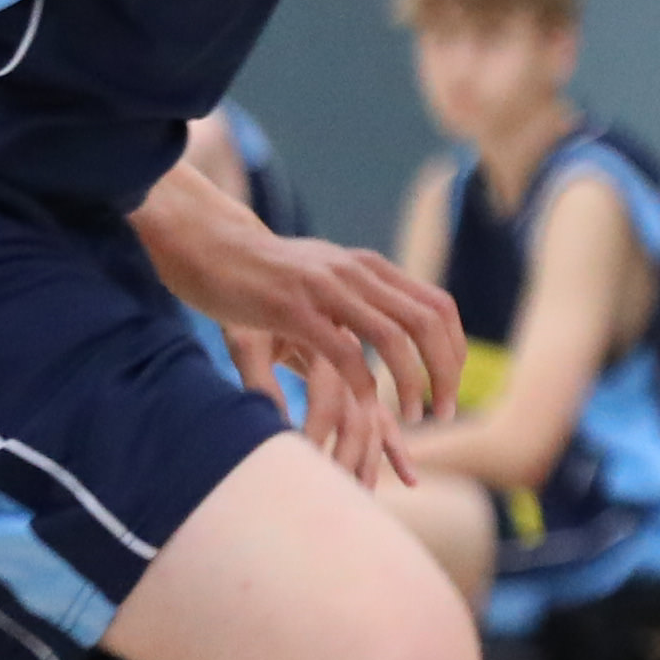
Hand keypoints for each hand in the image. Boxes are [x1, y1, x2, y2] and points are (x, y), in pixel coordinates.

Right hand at [131, 177, 460, 487]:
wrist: (205, 244)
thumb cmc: (263, 273)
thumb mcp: (323, 280)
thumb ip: (360, 305)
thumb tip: (400, 338)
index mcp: (370, 268)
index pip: (438, 307)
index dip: (455, 350)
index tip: (451, 386)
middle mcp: (357, 273)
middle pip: (428, 323)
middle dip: (445, 372)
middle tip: (445, 412)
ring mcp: (326, 288)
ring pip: (394, 337)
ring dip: (412, 382)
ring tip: (415, 416)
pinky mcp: (291, 309)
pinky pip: (343, 351)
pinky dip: (363, 384)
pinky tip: (367, 409)